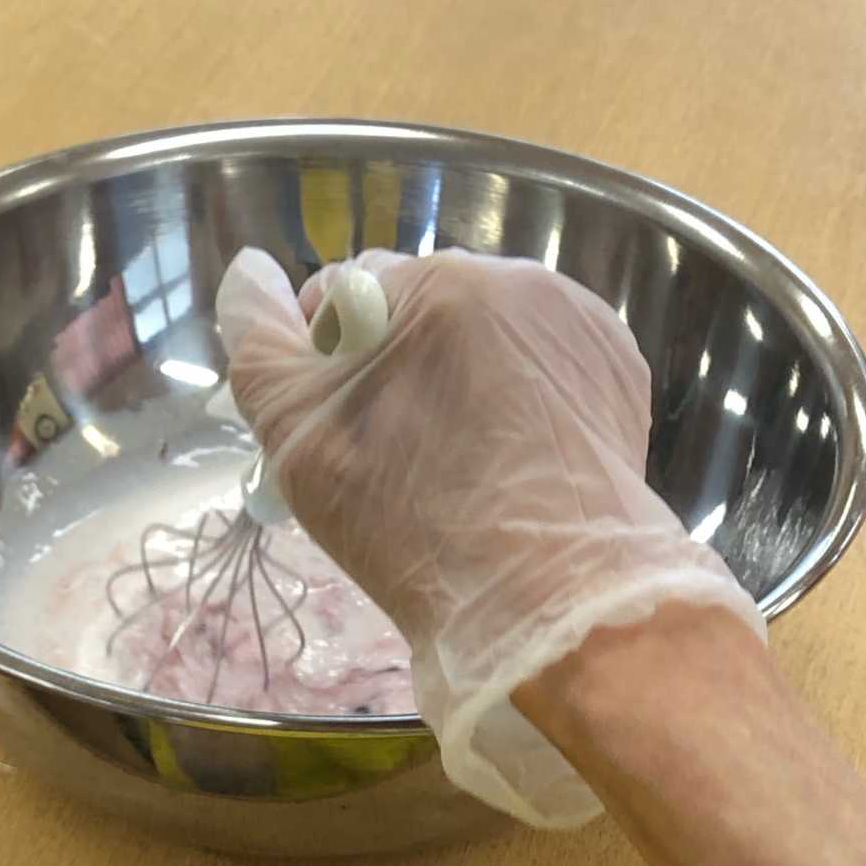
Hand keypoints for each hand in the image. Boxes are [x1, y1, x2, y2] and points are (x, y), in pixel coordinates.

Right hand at [215, 245, 764, 825]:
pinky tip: (511, 462)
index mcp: (431, 281)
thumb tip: (249, 271)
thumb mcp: (293, 429)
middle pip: (423, 309)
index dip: (326, 361)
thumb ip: (255, 337)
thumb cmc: (404, 514)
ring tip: (459, 462)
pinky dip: (522, 399)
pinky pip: (545, 366)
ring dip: (462, 377)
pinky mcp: (616, 372)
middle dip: (399, 363)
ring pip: (487, 336)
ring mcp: (574, 324)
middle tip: (395, 453)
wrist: (541, 594)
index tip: (336, 426)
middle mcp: (513, 281)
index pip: (347, 292)